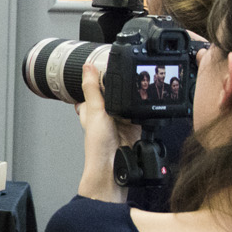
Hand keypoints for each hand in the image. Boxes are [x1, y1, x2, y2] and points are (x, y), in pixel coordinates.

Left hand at [76, 64, 140, 201]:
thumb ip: (92, 89)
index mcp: (91, 109)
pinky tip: (144, 107)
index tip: (107, 64)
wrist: (113, 167)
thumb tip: (87, 67)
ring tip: (136, 93)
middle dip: (121, 87)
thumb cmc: (97, 147)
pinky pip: (142, 113)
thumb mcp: (95, 111)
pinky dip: (144, 109)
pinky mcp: (136, 127)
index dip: (100, 76)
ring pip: (129, 102)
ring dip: (133, 99)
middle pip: (115, 93)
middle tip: (127, 76)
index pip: (94, 87)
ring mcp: (121, 120)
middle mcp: (106, 114)